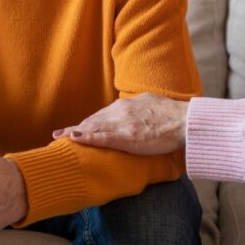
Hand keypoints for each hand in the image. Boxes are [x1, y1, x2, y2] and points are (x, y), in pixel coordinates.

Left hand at [53, 93, 188, 154]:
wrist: (185, 121)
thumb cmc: (174, 116)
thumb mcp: (152, 106)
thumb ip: (140, 110)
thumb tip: (136, 114)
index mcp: (128, 106)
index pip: (103, 115)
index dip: (88, 122)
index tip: (76, 128)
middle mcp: (121, 111)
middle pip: (94, 120)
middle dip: (77, 127)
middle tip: (59, 134)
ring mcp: (122, 123)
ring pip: (93, 127)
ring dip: (75, 132)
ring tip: (59, 137)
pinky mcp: (126, 136)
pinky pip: (101, 137)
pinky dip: (86, 137)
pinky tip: (74, 138)